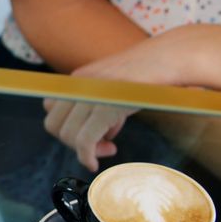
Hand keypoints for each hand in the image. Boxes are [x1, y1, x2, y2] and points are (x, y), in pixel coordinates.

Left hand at [40, 29, 208, 170]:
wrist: (170, 59)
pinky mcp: (106, 106)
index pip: (51, 108)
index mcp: (78, 79)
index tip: (87, 134)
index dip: (66, 127)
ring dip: (84, 150)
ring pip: (67, 135)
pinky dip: (86, 157)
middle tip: (98, 145)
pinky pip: (84, 140)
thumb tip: (102, 135)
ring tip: (107, 148)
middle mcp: (78, 85)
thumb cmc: (150, 74)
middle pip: (53, 124)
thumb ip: (102, 108)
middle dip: (71, 142)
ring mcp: (91, 95)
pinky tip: (94, 163)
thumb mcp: (116, 89)